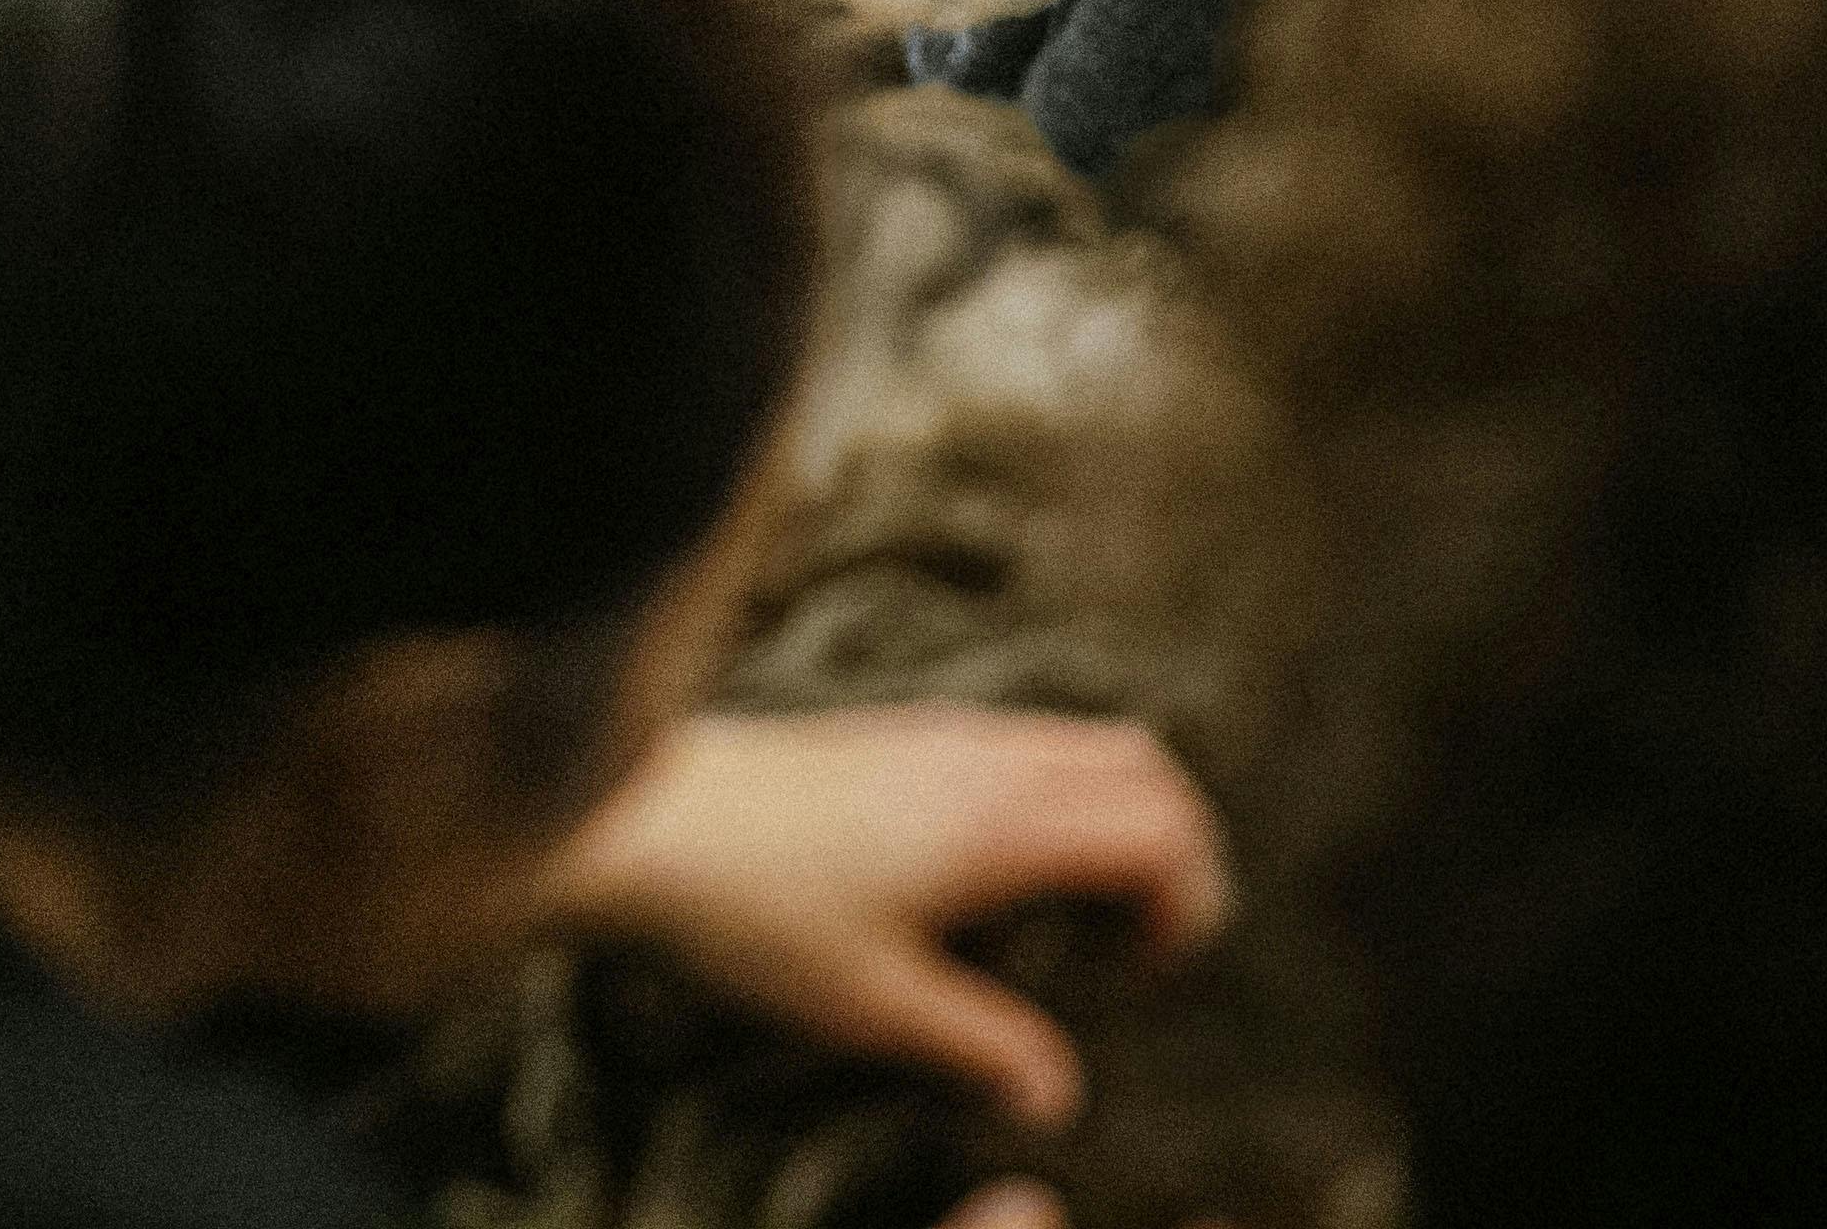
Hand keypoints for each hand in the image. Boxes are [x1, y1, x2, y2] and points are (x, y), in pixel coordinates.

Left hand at [537, 708, 1226, 1132]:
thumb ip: (980, 1046)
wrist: (640, 815)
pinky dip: (1052, 798)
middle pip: (1145, 769)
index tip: (1137, 979)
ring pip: (1085, 744)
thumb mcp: (870, 1003)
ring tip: (1061, 919)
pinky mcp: (902, 732)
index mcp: (999, 822)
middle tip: (1126, 948)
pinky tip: (988, 880)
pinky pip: (1023, 741)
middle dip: (1172, 856)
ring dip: (1110, 822)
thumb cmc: (750, 910)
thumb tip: (1058, 1094)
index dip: (1187, 906)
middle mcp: (985, 759)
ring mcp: (943, 733)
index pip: (1160, 829)